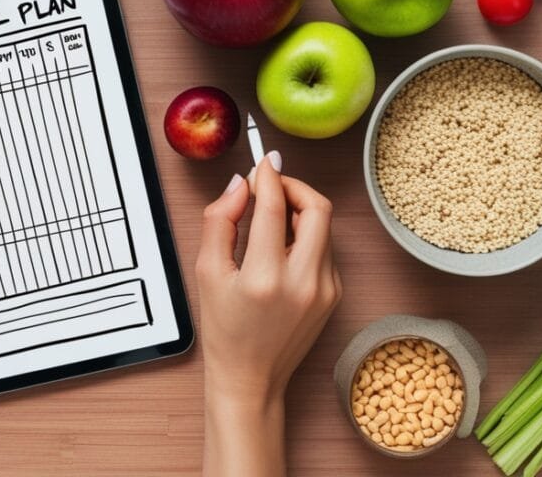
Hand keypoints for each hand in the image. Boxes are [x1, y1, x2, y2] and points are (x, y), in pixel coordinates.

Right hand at [197, 153, 340, 476]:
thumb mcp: (207, 272)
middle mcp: (303, 282)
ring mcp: (324, 289)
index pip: (274, 206)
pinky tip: (281, 246)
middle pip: (317, 207)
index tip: (261, 163)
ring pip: (324, 225)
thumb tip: (239, 184)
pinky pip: (324, 247)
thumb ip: (220, 220)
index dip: (268, 175)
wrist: (251, 379)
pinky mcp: (334, 293)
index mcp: (265, 277)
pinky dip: (306, 234)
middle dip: (294, 186)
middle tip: (272, 185)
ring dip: (299, 208)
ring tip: (271, 217)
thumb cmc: (225, 329)